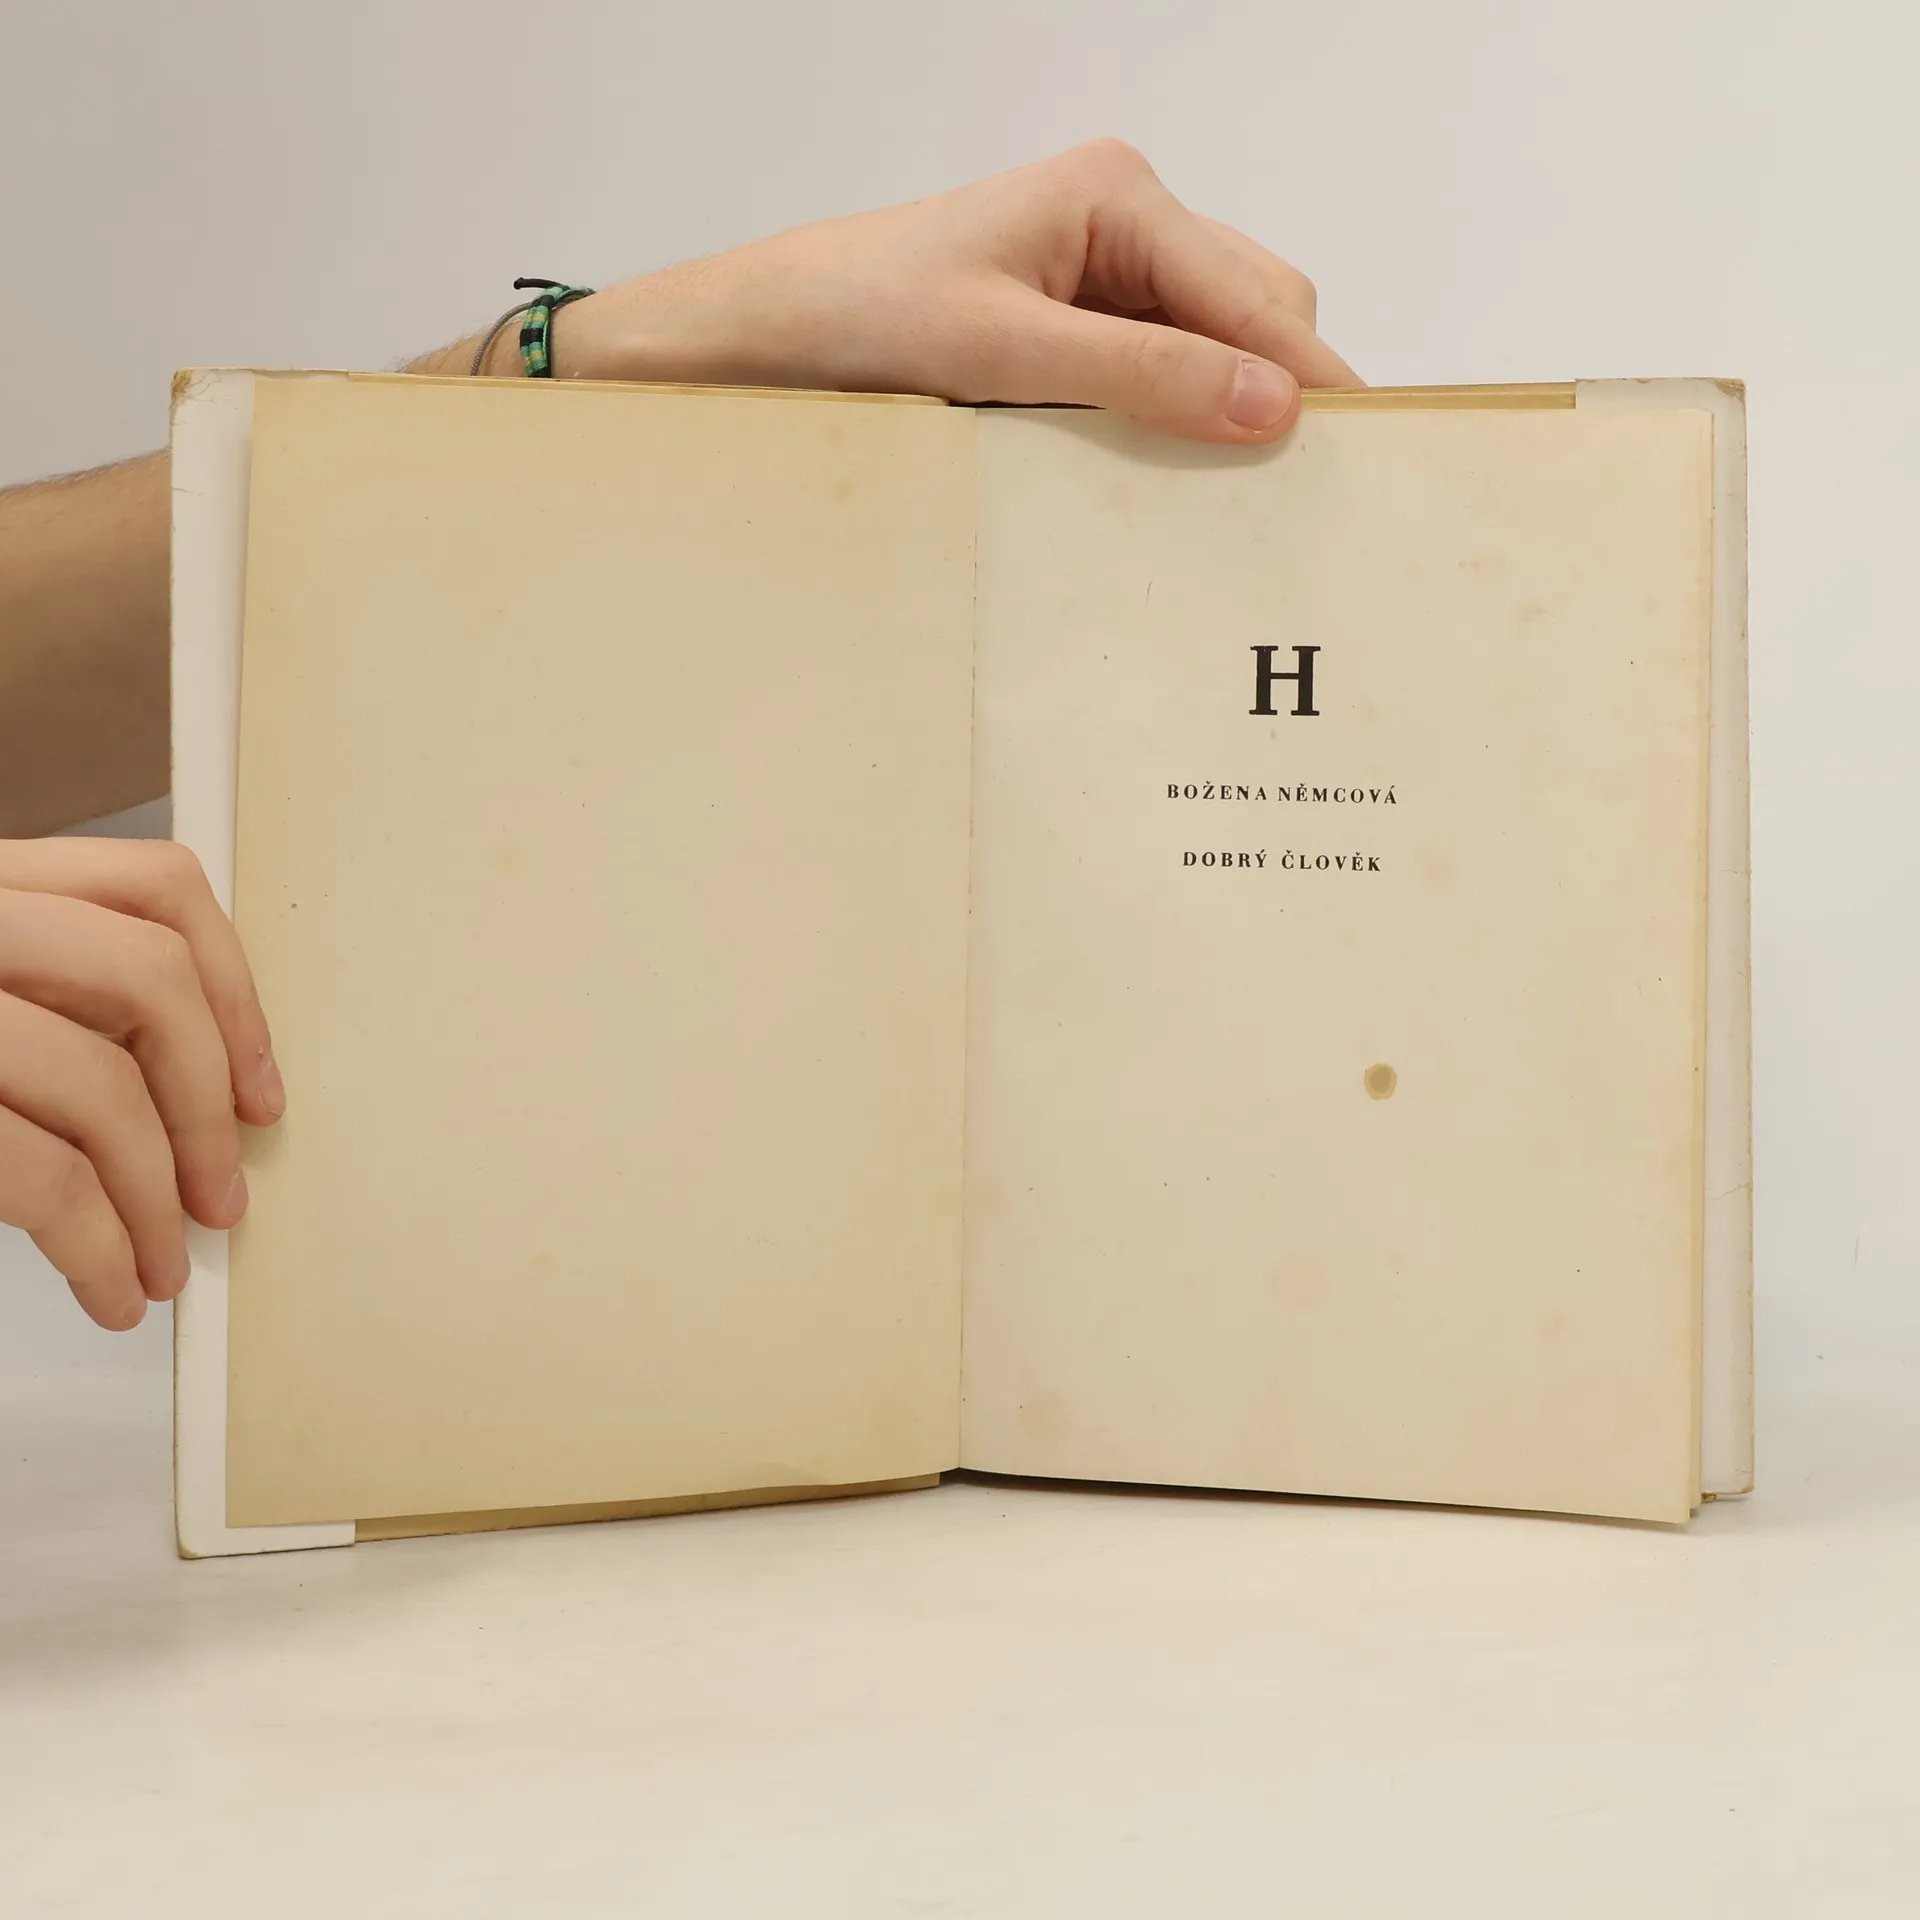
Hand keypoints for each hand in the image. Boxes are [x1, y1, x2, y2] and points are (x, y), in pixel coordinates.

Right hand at [0, 840, 283, 1328]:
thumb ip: (49, 999)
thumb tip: (206, 1086)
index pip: (152, 885)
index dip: (233, 990)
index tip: (258, 1086)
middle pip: (146, 978)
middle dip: (208, 1104)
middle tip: (222, 1195)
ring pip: (100, 1084)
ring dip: (157, 1198)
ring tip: (162, 1264)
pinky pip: (38, 1174)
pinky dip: (99, 1246)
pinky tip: (109, 1287)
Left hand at [543, 140, 1357, 444]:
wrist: (752, 342)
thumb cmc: (853, 317)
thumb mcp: (1003, 353)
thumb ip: (1142, 376)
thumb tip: (1273, 407)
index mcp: (1115, 197)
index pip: (1256, 291)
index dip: (1309, 375)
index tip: (1363, 456)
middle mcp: (1119, 227)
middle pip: (1253, 313)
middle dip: (1275, 395)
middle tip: (1297, 500)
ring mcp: (1095, 281)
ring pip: (1212, 350)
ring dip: (1224, 417)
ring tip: (1238, 503)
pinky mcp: (1066, 333)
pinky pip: (1156, 378)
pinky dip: (1172, 427)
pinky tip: (1167, 480)